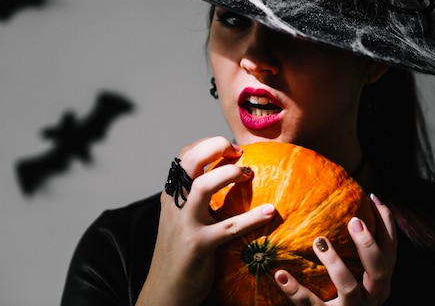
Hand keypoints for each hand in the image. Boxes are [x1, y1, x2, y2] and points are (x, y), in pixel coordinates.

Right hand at [136, 136, 275, 305]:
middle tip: (238, 152)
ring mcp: (185, 224)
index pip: (184, 156)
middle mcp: (175, 204)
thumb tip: (226, 179)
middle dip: (215, 148)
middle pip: (189, 162)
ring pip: (202, 187)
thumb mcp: (181, 220)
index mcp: (171, 196)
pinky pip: (228, 227)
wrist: (165, 291)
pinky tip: (269, 212)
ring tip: (248, 173)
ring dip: (227, 174)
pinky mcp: (198, 245)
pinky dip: (251, 218)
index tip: (231, 147)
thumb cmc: (179, 253)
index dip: (207, 145)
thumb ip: (194, 200)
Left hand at [275, 194, 396, 304]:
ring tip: (320, 241)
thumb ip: (352, 251)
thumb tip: (342, 209)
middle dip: (369, 244)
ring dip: (335, 263)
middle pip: (380, 269)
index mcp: (380, 282)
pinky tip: (280, 274)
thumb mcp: (355, 276)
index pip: (390, 250)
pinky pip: (310, 304)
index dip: (386, 223)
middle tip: (354, 220)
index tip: (372, 197)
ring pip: (349, 287)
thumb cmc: (341, 298)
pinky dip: (295, 290)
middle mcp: (372, 296)